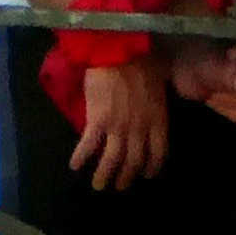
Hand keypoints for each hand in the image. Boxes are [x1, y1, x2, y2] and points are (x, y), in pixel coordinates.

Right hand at [71, 61, 169, 188]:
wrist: (118, 49)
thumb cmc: (141, 58)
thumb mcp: (160, 80)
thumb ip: (158, 98)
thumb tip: (157, 100)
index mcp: (158, 118)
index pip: (159, 152)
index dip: (153, 167)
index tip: (147, 174)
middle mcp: (140, 128)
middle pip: (135, 162)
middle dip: (128, 177)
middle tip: (121, 185)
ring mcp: (118, 127)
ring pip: (113, 160)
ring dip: (105, 176)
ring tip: (99, 185)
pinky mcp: (97, 121)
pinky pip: (88, 146)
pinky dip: (81, 158)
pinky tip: (75, 165)